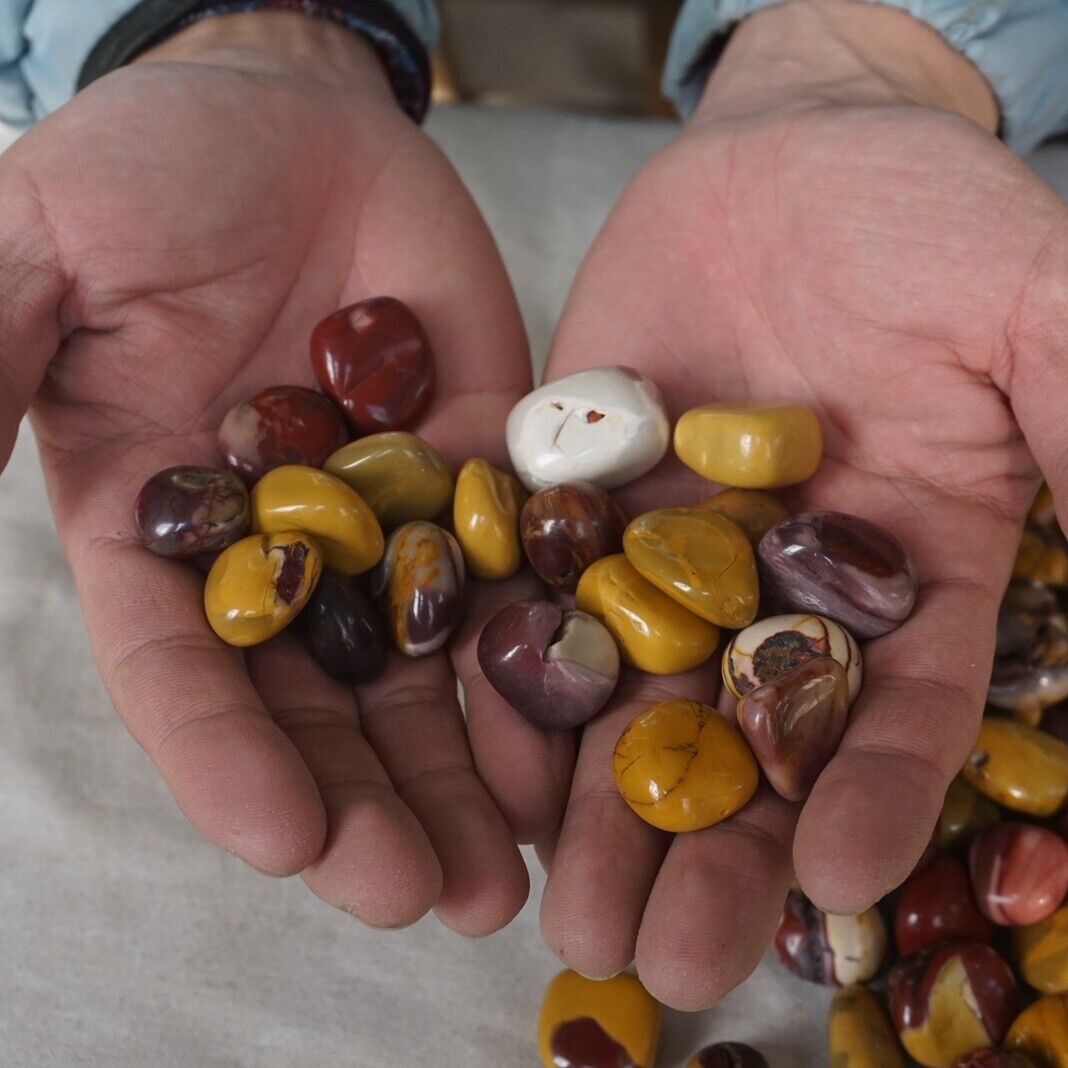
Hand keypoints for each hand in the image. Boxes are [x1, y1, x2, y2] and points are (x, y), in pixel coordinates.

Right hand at [0, 11, 571, 933]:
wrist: (295, 117)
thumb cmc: (155, 168)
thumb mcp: (43, 250)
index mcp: (159, 525)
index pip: (185, 668)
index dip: (224, 756)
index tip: (279, 840)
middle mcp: (282, 549)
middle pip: (320, 705)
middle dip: (366, 804)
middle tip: (422, 897)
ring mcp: (393, 519)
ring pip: (425, 673)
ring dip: (463, 777)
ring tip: (501, 879)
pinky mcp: (484, 475)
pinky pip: (516, 579)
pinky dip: (540, 661)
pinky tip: (574, 747)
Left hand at [539, 0, 1067, 1005]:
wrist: (791, 154)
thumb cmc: (926, 218)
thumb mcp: (1034, 304)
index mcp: (907, 567)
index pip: (899, 707)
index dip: (877, 794)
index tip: (832, 879)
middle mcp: (778, 584)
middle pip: (744, 739)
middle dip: (707, 847)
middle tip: (662, 958)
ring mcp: (666, 547)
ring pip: (630, 697)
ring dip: (595, 803)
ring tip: (564, 910)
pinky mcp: (574, 497)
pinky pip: (536, 598)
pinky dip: (514, 675)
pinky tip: (487, 760)